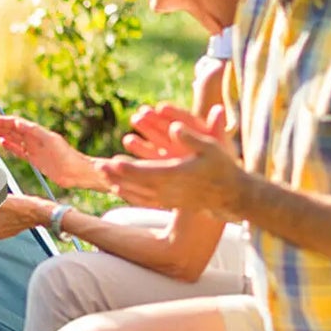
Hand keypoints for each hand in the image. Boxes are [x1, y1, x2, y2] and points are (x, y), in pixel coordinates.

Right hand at [0, 115, 85, 185]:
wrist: (78, 172)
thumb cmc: (69, 158)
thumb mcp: (52, 142)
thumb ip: (37, 133)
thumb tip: (20, 123)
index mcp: (38, 132)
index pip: (16, 123)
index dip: (1, 121)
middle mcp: (35, 138)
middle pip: (13, 128)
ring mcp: (35, 148)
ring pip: (14, 138)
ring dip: (2, 132)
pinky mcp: (35, 159)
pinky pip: (19, 150)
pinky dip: (10, 146)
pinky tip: (2, 143)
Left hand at [102, 117, 246, 217]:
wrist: (233, 195)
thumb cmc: (223, 168)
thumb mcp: (211, 147)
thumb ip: (191, 137)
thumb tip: (174, 127)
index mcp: (176, 174)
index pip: (145, 171)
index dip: (127, 167)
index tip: (110, 162)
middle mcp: (168, 189)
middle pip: (136, 183)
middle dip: (115, 175)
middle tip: (98, 166)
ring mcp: (168, 199)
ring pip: (137, 193)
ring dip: (119, 184)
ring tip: (103, 177)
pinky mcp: (170, 203)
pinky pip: (144, 200)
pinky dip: (130, 194)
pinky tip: (119, 189)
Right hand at [121, 103, 223, 161]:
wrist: (216, 189)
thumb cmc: (222, 165)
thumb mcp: (221, 146)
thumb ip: (217, 129)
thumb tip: (219, 109)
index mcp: (196, 133)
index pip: (184, 119)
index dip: (173, 113)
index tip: (161, 107)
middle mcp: (180, 141)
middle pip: (165, 128)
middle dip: (153, 120)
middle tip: (141, 113)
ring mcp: (169, 152)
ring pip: (155, 139)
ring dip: (144, 131)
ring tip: (133, 123)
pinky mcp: (161, 164)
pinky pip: (149, 155)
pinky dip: (140, 148)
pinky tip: (129, 141)